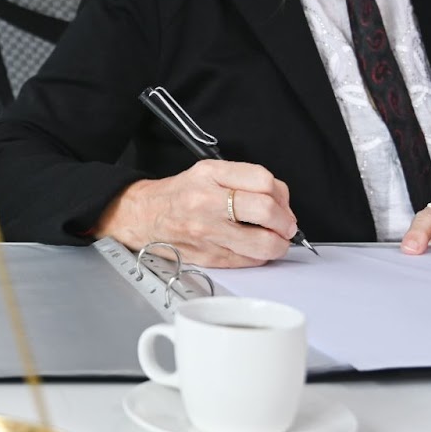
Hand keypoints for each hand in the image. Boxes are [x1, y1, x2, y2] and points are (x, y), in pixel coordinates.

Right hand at [95, 160, 297, 267]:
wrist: (143, 217)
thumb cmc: (179, 194)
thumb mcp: (209, 171)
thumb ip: (246, 179)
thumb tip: (280, 201)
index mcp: (210, 176)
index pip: (263, 180)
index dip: (282, 195)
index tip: (282, 203)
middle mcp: (208, 203)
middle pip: (266, 211)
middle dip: (286, 221)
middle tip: (286, 225)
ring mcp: (208, 233)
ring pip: (263, 244)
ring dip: (279, 244)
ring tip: (276, 239)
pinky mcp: (209, 257)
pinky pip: (249, 260)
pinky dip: (260, 256)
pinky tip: (255, 248)